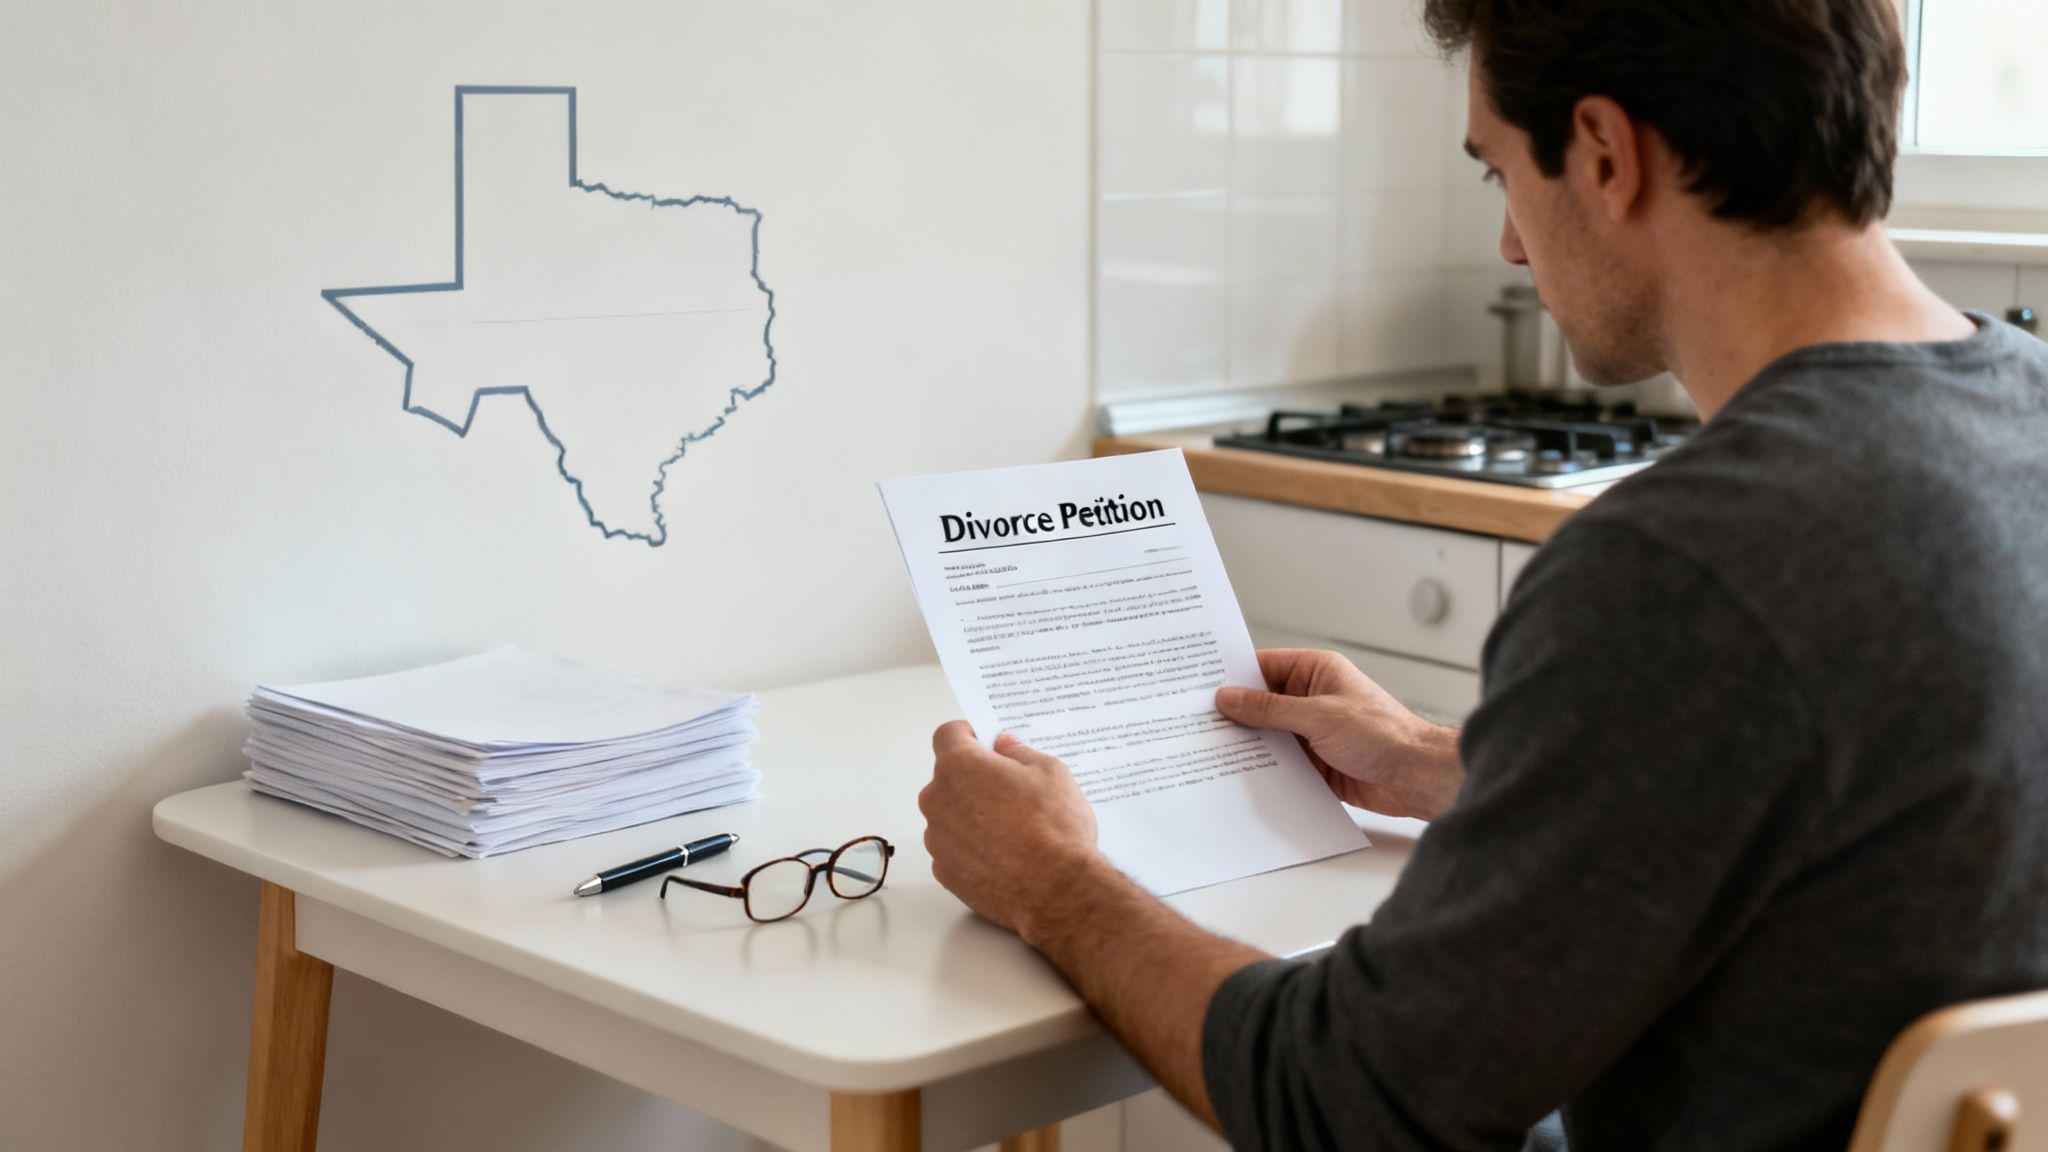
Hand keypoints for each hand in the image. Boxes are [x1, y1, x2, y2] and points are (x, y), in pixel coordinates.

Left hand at [919, 722, 1101, 942]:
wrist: (1057, 891)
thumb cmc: (1054, 830)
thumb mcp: (1050, 772)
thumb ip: (1019, 753)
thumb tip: (1005, 747)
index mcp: (960, 767)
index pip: (948, 735)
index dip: (968, 735)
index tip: (986, 743)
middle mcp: (938, 800)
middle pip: (948, 777)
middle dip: (974, 778)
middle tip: (1011, 789)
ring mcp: (938, 839)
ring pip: (951, 814)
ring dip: (973, 815)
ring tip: (1013, 828)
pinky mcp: (945, 872)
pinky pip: (955, 848)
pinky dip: (973, 847)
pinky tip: (1005, 854)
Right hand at [1215, 649, 1463, 819]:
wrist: (1416, 777)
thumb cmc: (1383, 734)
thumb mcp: (1318, 715)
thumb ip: (1269, 709)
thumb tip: (1229, 698)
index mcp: (1316, 672)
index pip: (1264, 667)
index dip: (1234, 676)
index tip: (1201, 686)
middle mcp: (1312, 699)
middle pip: (1261, 703)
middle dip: (1234, 714)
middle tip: (1196, 721)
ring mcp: (1312, 732)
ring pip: (1267, 734)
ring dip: (1247, 743)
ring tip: (1209, 750)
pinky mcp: (1314, 763)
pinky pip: (1278, 762)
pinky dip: (1261, 768)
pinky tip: (1238, 775)